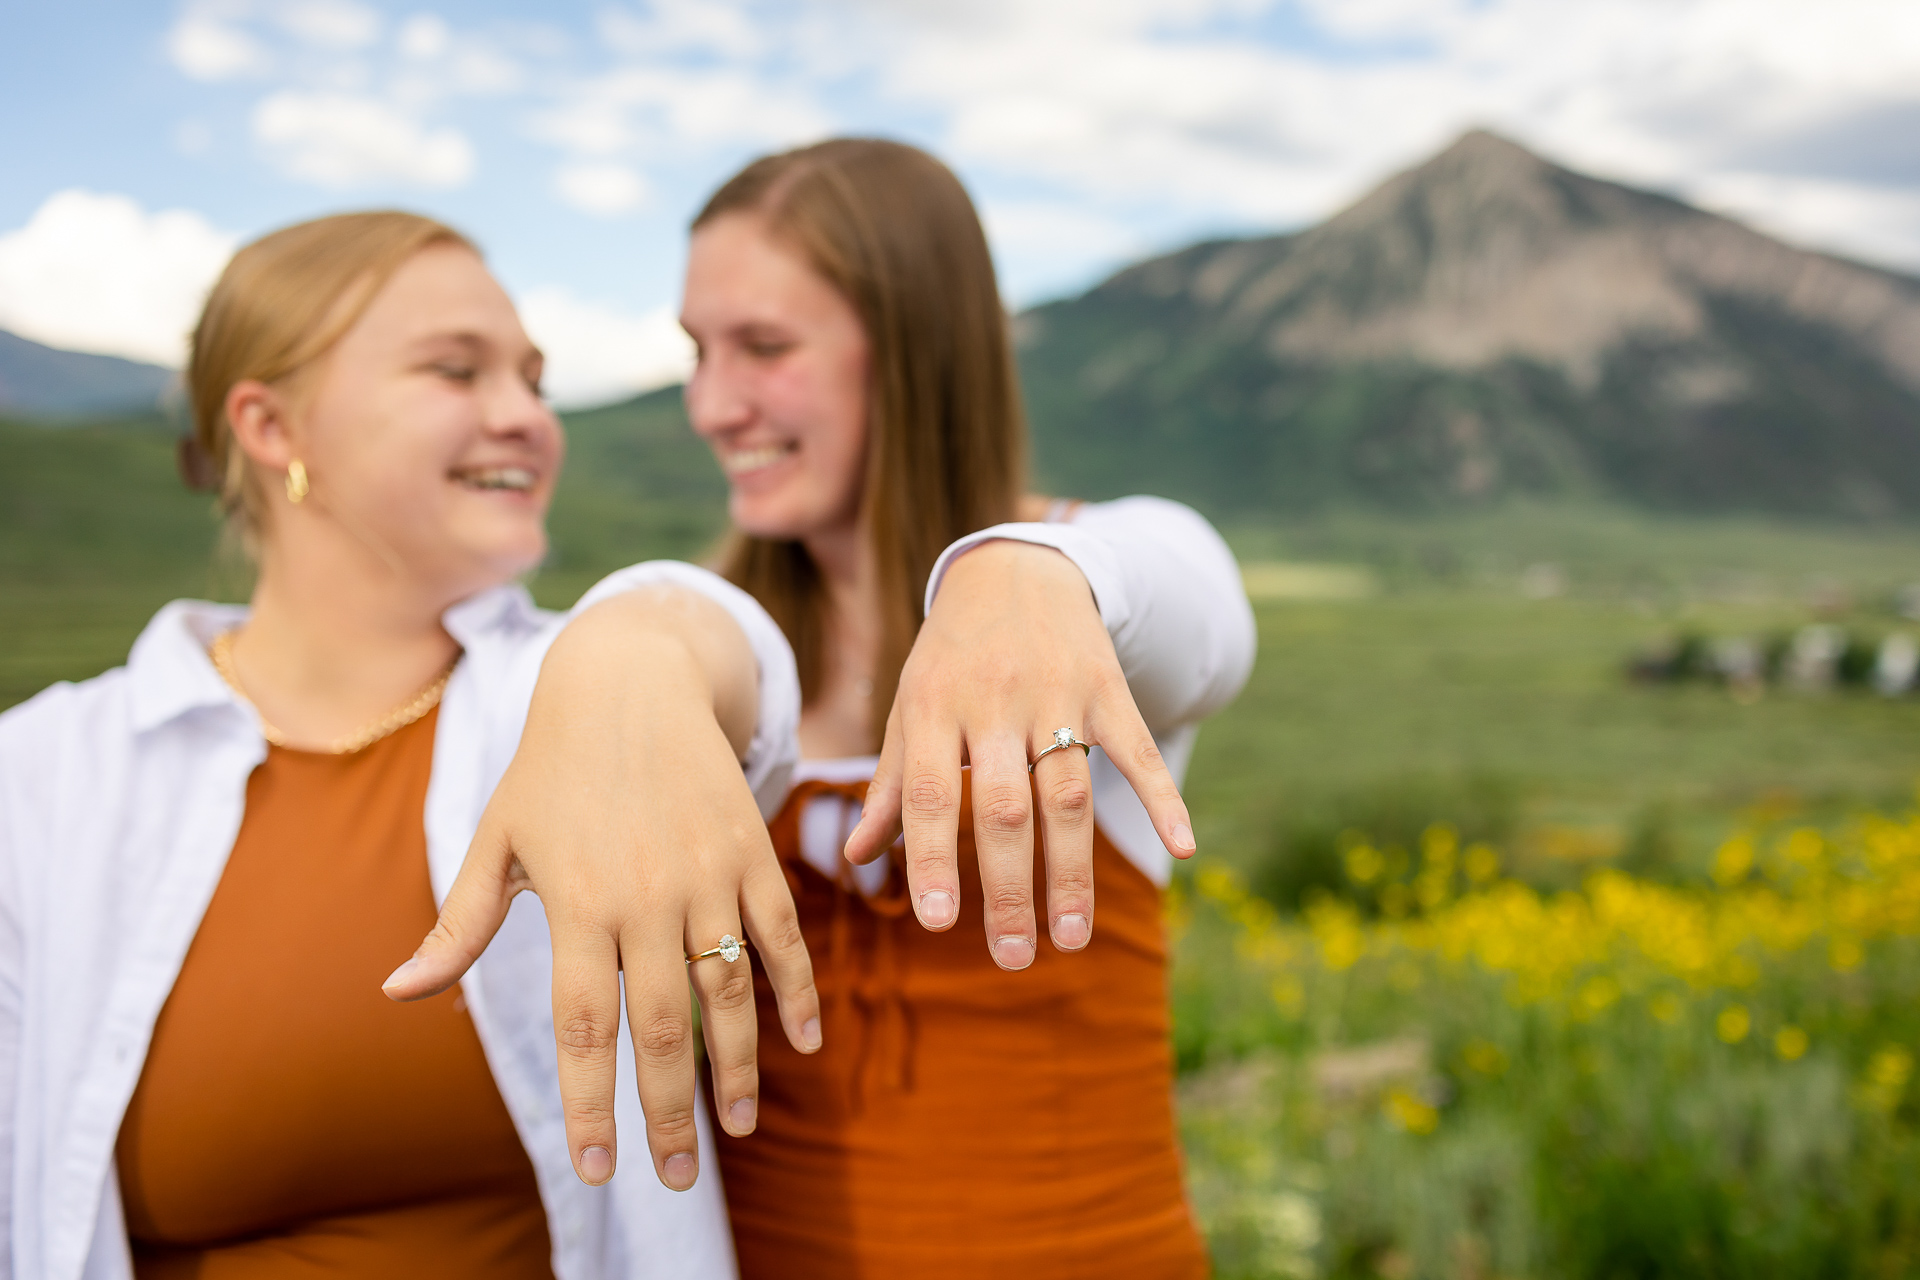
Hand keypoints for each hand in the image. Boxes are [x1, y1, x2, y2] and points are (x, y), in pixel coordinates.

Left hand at [382, 587, 819, 1191]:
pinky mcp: (752, 851)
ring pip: (731, 990)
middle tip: (674, 1178)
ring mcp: (707, 873)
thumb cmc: (552, 767)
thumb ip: (459, 923)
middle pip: (666, 1025)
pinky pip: (781, 934)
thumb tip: (398, 993)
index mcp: (577, 899)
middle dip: (670, 1111)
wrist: (631, 680)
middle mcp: (646, 894)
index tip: (599, 1170)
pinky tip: (803, 1043)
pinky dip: (797, 991)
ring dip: (738, 1067)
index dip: (593, 1104)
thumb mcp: (497, 838)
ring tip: (735, 1128)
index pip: (587, 1025)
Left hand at [842, 540, 1195, 968]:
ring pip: (1068, 793)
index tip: (939, 923)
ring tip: (1070, 936)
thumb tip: (856, 858)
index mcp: (934, 707)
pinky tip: (1182, 848)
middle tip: (1015, 957)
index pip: (933, 793)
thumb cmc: (951, 656)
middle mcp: (995, 702)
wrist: (1014, 568)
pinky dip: (1162, 797)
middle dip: (1010, 888)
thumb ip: (893, 785)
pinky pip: (1137, 749)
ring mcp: (1057, 694)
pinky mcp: (1107, 687)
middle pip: (1005, 808)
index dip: (934, 858)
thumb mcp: (911, 707)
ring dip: (1072, 871)